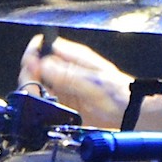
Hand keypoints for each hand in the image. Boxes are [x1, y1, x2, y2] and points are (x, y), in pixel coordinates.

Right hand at [18, 34, 133, 128]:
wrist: (131, 116)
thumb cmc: (120, 95)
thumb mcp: (94, 83)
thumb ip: (68, 75)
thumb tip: (43, 64)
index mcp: (75, 57)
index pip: (44, 45)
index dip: (33, 55)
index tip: (32, 68)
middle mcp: (66, 70)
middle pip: (34, 66)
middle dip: (29, 77)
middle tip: (36, 89)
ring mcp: (63, 87)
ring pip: (35, 85)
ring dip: (32, 94)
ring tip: (43, 102)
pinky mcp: (62, 104)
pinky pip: (42, 103)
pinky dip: (39, 107)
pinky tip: (46, 111)